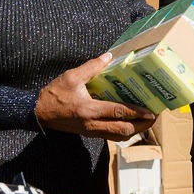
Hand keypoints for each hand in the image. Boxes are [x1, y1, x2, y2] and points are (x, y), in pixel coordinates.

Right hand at [35, 52, 156, 140]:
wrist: (39, 113)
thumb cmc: (54, 94)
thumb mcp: (71, 76)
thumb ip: (91, 67)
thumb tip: (109, 56)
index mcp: (89, 110)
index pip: (118, 112)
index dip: (137, 113)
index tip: (151, 112)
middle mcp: (92, 124)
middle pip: (123, 130)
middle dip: (142, 126)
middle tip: (153, 117)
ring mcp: (92, 131)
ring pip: (118, 137)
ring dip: (135, 131)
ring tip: (146, 122)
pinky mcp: (90, 133)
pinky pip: (111, 136)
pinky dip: (124, 131)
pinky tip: (130, 123)